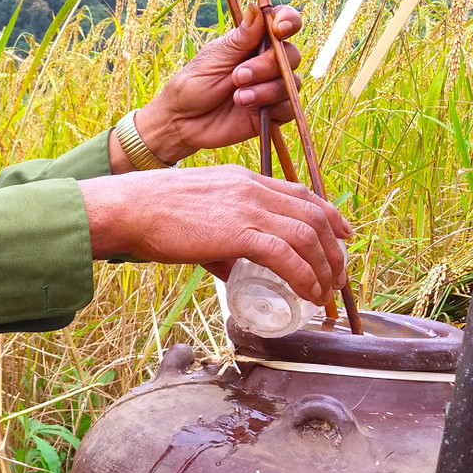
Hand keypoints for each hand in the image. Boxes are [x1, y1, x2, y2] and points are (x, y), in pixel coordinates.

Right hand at [79, 165, 351, 303]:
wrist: (129, 209)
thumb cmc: (152, 215)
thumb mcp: (197, 216)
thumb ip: (220, 242)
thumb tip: (233, 271)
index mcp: (244, 179)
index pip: (300, 193)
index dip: (329, 214)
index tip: (343, 235)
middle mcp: (253, 188)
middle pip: (313, 215)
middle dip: (334, 249)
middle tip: (337, 275)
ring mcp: (248, 207)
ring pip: (307, 236)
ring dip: (324, 268)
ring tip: (324, 293)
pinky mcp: (239, 231)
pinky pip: (286, 255)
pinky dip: (304, 276)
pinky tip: (308, 293)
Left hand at [119, 4, 302, 165]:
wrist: (182, 123)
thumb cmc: (193, 85)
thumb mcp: (214, 58)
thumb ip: (240, 39)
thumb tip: (256, 8)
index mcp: (253, 42)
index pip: (282, 23)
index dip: (288, 21)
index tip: (279, 29)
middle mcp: (266, 63)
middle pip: (291, 55)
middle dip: (267, 65)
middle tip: (238, 76)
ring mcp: (271, 88)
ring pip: (290, 82)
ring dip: (266, 89)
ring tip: (238, 97)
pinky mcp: (272, 114)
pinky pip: (289, 108)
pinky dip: (274, 107)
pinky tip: (250, 109)